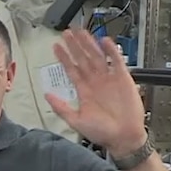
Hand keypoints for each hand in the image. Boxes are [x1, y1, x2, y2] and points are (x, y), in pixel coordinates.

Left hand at [47, 29, 146, 154]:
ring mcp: (109, 79)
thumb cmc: (102, 132)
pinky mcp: (123, 79)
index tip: (56, 46)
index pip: (71, 69)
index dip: (63, 57)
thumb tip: (46, 96)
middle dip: (74, 46)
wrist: (123, 138)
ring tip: (81, 33)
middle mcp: (95, 82)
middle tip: (67, 33)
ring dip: (89, 44)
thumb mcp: (76, 120)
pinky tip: (104, 41)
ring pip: (97, 56)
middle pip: (82, 59)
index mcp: (84, 90)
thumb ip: (60, 107)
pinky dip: (111, 51)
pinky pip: (117, 61)